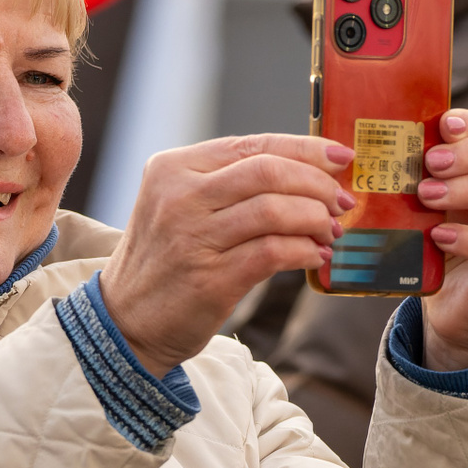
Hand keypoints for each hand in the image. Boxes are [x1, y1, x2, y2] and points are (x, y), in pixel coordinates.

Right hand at [101, 135, 354, 375]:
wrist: (126, 322)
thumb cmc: (164, 262)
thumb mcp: (179, 207)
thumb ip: (228, 185)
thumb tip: (306, 174)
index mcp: (173, 168)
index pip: (253, 145)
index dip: (306, 149)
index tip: (341, 158)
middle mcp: (179, 197)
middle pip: (268, 171)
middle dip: (317, 184)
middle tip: (340, 202)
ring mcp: (192, 238)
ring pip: (275, 210)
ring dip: (315, 219)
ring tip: (330, 232)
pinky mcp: (210, 279)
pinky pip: (274, 253)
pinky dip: (304, 251)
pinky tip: (314, 256)